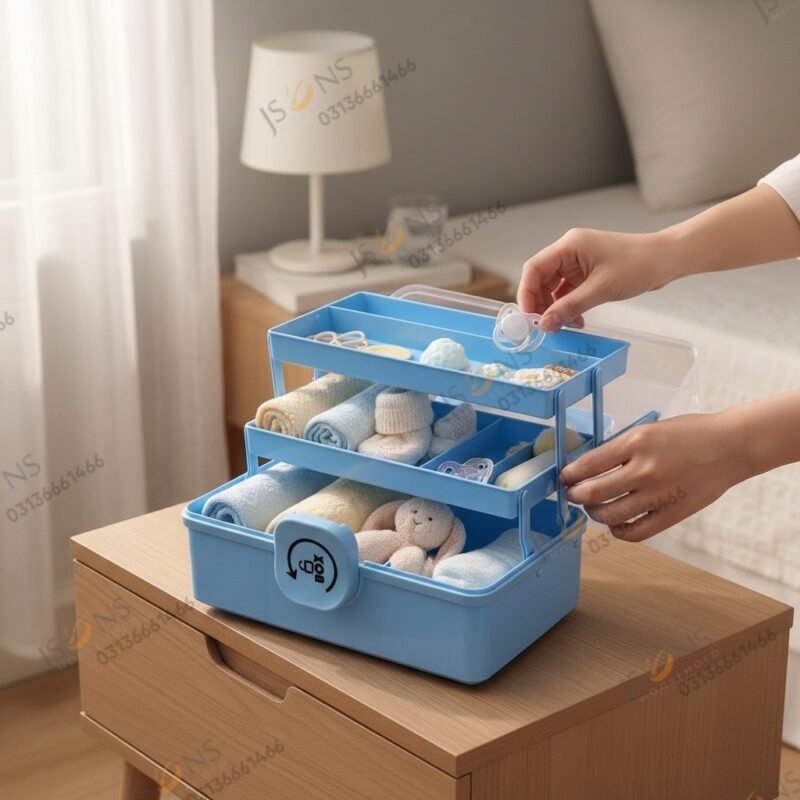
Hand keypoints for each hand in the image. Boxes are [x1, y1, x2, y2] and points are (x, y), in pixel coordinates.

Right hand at [517, 228, 678, 331]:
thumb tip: (545, 324)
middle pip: (541, 279)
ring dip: (556, 308)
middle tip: (546, 326)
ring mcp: (578, 262)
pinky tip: (577, 320)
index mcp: (569, 246)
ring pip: (553, 288)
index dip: (526, 293)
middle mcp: (569, 251)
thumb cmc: (639, 265)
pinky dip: (569, 307)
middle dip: (541, 304)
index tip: (528, 317)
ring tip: (566, 325)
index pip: (534, 268)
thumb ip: (570, 307)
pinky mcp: (587, 273)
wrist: (666, 260)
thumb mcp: (601, 289)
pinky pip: (568, 291)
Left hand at [560, 414, 746, 540]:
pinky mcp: (672, 513)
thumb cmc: (689, 434)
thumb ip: (621, 448)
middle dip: (575, 495)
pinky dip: (619, 531)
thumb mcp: (648, 430)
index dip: (569, 475)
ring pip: (610, 515)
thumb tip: (590, 466)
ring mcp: (657, 494)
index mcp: (635, 442)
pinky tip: (616, 525)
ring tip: (594, 508)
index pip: (588, 465)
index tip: (564, 478)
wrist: (730, 447)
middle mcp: (643, 469)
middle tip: (573, 494)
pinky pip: (636, 532)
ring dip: (594, 513)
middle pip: (592, 493)